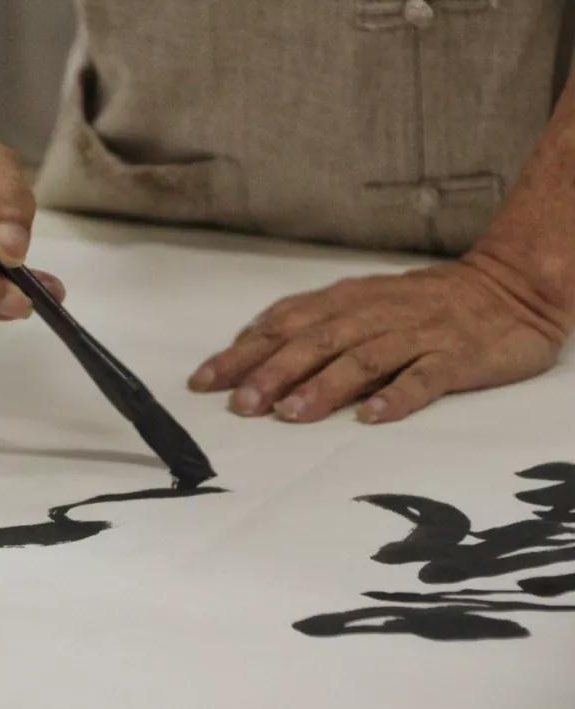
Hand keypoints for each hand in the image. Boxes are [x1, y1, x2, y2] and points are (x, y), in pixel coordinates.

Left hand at [187, 258, 569, 423]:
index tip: (204, 381)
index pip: (281, 325)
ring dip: (324, 386)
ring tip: (292, 414)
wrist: (508, 287)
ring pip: (362, 358)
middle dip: (273, 373)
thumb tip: (248, 347)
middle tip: (242, 405)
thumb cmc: (420, 303)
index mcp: (344, 302)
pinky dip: (398, 395)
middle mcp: (373, 314)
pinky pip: (425, 377)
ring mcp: (415, 334)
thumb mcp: (359, 303)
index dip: (241, 353)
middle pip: (314, 342)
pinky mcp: (456, 356)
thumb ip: (308, 323)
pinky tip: (373, 416)